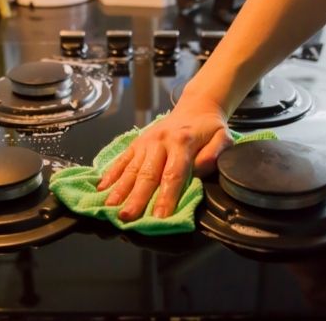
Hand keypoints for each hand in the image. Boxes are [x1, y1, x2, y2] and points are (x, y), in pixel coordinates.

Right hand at [96, 95, 232, 220]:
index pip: (173, 174)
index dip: (166, 197)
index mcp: (182, 142)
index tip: (160, 217)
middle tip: (127, 217)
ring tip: (109, 207)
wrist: (194, 107)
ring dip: (119, 189)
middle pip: (147, 174)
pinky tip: (102, 188)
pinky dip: (111, 174)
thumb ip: (214, 154)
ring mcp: (145, 142)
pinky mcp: (136, 143)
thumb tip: (198, 171)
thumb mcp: (223, 137)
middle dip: (136, 198)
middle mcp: (160, 142)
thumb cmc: (208, 128)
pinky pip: (122, 160)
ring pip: (131, 169)